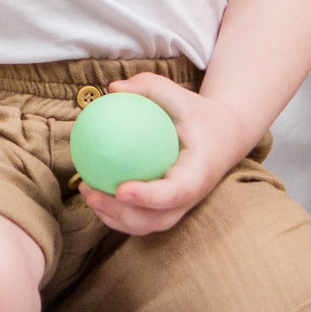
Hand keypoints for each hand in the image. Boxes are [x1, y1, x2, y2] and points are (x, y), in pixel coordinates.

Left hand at [77, 74, 250, 236]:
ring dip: (113, 216)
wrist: (224, 137)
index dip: (149, 197)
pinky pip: (140, 217)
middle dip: (121, 214)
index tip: (121, 190)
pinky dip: (115, 211)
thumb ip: (150, 87)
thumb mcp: (181, 96)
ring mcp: (180, 208)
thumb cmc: (198, 114)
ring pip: (146, 224)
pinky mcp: (168, 209)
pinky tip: (92, 190)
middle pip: (156, 219)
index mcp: (198, 174)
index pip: (175, 193)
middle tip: (92, 193)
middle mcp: (190, 198)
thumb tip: (112, 89)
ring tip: (86, 192)